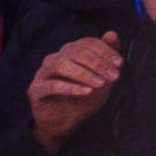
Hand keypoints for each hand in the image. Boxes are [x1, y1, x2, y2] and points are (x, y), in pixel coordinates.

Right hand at [25, 31, 127, 147]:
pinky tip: (87, 92)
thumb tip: (112, 33)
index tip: (119, 64)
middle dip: (98, 63)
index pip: (87, 43)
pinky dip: (71, 88)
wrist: (65, 122)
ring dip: (84, 74)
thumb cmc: (84, 97)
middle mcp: (54, 58)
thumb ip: (106, 56)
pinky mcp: (35, 90)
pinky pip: (52, 86)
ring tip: (101, 84)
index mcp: (69, 51)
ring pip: (61, 65)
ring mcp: (42, 73)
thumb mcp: (100, 76)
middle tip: (114, 76)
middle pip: (75, 52)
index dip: (105, 51)